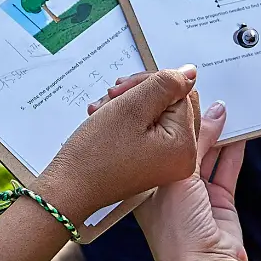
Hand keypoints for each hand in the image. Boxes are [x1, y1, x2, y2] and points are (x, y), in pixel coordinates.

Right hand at [37, 67, 199, 226]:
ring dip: (129, 103)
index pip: (181, 91)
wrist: (69, 187)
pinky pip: (149, 128)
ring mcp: (168, 161)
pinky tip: (107, 118)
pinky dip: (128, 118)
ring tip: (105, 110)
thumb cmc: (96, 153)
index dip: (150, 84)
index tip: (122, 90)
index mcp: (185, 146)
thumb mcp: (133, 106)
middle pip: (171, 101)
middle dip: (140, 93)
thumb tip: (190, 72)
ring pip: (157, 111)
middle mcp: (183, 157)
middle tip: (113, 98)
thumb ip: (167, 84)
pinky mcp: (153, 161)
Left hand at [136, 96, 248, 260]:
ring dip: (216, 131)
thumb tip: (204, 103)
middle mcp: (168, 188)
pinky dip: (234, 149)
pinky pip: (226, 168)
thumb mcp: (179, 175)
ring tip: (224, 101)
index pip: (155, 140)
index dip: (165, 117)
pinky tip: (241, 128)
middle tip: (201, 89)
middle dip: (192, 121)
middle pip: (182, 146)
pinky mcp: (220, 203)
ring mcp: (195, 197)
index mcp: (146, 183)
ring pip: (207, 154)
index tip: (175, 90)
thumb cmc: (177, 226)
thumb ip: (193, 140)